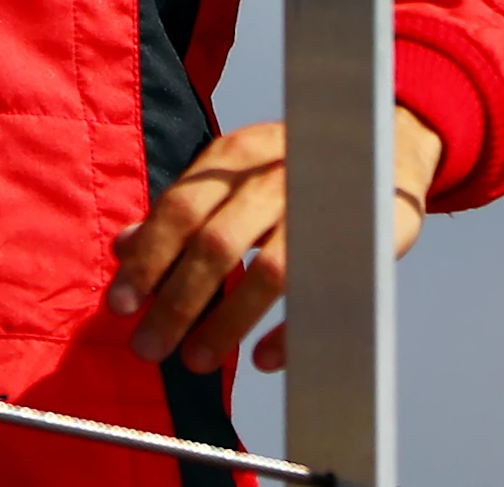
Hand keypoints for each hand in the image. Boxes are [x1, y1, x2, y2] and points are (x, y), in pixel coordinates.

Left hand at [105, 108, 443, 375]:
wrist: (384, 144)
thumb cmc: (288, 169)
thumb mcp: (230, 175)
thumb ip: (181, 208)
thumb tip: (124, 246)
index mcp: (234, 158)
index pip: (179, 209)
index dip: (148, 258)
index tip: (120, 304)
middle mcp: (274, 178)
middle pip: (217, 244)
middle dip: (177, 301)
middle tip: (148, 346)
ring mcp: (320, 210)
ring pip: (269, 272)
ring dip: (227, 322)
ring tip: (195, 360)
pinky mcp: (362, 239)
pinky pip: (323, 294)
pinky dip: (290, 331)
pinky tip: (261, 359)